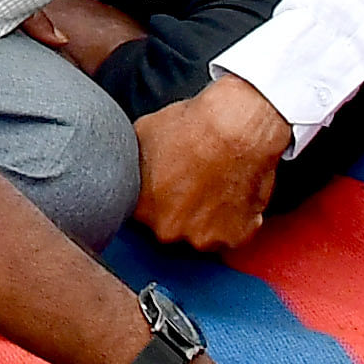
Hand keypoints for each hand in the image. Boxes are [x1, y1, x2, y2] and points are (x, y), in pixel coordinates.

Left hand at [127, 76, 292, 256]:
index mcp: (141, 208)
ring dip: (207, 218)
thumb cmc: (195, 126)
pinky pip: (232, 235)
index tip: (164, 187)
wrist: (238, 127)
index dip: (153, 199)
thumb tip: (124, 168)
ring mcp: (204, 238)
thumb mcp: (142, 134)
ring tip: (214, 185)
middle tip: (191, 182)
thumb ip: (131, 165)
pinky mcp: (236, 238)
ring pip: (201, 234)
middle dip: (178, 210)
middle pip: (170, 227)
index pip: (139, 215)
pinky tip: (232, 193)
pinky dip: (234, 220)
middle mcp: (169, 229)